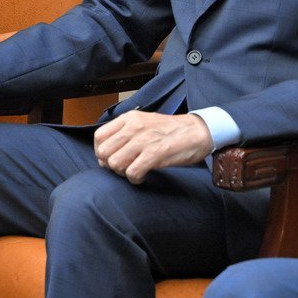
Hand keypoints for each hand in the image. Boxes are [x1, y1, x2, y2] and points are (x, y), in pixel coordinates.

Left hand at [93, 111, 212, 183]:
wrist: (198, 131)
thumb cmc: (170, 130)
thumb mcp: (143, 122)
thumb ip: (124, 133)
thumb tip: (104, 154)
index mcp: (129, 118)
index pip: (99, 136)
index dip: (100, 151)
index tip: (109, 159)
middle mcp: (134, 127)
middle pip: (104, 152)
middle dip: (110, 165)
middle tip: (123, 167)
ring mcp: (144, 140)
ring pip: (115, 163)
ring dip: (122, 173)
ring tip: (134, 171)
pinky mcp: (155, 154)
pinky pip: (132, 172)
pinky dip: (135, 179)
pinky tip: (143, 176)